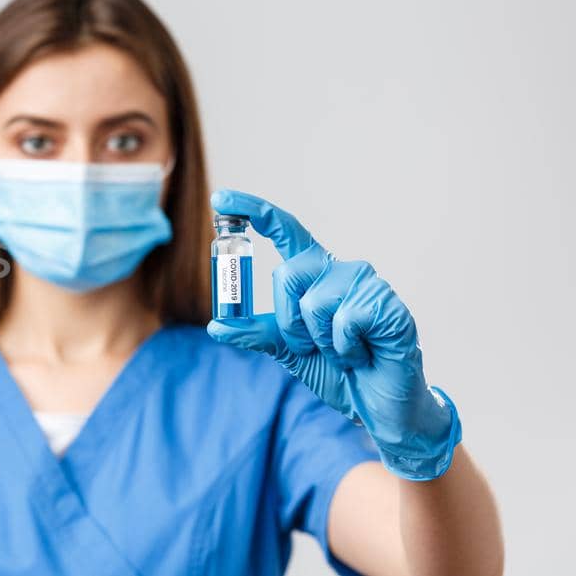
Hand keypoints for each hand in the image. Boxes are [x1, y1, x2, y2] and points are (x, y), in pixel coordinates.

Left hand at [205, 189, 460, 480]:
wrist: (376, 407)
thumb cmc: (338, 372)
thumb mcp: (289, 351)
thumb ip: (256, 333)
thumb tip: (217, 325)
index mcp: (315, 275)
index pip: (284, 230)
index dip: (253, 211)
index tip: (221, 199)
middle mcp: (340, 271)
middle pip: (288, 273)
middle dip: (288, 320)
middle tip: (310, 346)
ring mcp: (368, 285)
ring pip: (315, 301)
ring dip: (319, 340)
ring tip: (343, 352)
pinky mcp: (389, 306)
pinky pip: (346, 320)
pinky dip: (345, 349)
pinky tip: (363, 355)